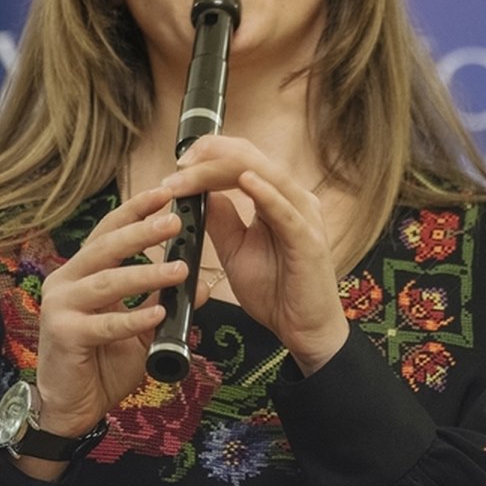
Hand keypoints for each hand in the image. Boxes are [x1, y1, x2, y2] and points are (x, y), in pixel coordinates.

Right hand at [34, 186, 188, 438]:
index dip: (135, 210)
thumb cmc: (101, 362)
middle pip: (106, 247)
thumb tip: (199, 283)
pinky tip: (155, 315)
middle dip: (142, 231)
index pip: (109, 231)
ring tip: (179, 269)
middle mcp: (66, 281)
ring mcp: (60, 307)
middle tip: (174, 220)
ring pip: (107, 282)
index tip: (163, 192)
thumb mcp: (138, 327)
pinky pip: (104, 324)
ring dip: (145, 274)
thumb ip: (161, 303)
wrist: (70, 406)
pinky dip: (132, 318)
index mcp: (81, 272)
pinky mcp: (63, 335)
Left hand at [162, 136, 348, 374]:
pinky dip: (265, 193)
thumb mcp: (235, 250)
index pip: (241, 159)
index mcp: (277, 197)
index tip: (176, 167)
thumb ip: (221, 220)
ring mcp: (304, 216)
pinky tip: (245, 181)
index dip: (208, 155)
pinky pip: (286, 210)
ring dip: (222, 171)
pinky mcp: (309, 239)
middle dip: (210, 156)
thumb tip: (199, 193)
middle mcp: (293, 198)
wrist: (302, 330)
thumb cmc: (274, 290)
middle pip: (250, 158)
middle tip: (177, 166)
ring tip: (191, 172)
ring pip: (265, 174)